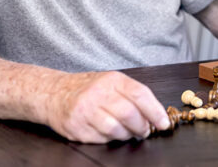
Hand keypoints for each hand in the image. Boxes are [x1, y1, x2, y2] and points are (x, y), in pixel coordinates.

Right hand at [44, 71, 169, 142]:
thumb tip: (156, 115)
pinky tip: (108, 132)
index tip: (164, 123)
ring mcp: (85, 110)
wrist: (54, 92)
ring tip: (127, 132)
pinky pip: (100, 139)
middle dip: (142, 127)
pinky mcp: (75, 127)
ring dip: (126, 135)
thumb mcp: (112, 82)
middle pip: (129, 114)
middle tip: (145, 131)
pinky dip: (109, 139)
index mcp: (112, 79)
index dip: (155, 111)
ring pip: (115, 129)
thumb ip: (133, 95)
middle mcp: (98, 93)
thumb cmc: (89, 88)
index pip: (140, 94)